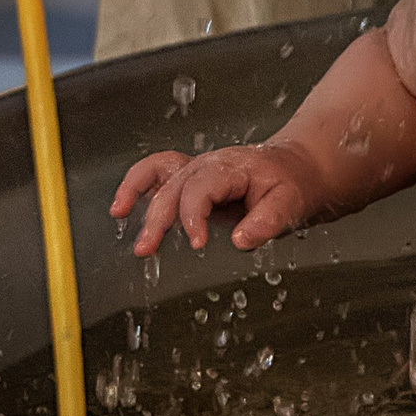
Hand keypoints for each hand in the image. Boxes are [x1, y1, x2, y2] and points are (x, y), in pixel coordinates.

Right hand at [112, 145, 323, 255]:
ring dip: (136, 193)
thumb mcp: (290, 204)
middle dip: (158, 217)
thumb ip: (267, 222)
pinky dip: (137, 186)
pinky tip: (122, 208)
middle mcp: (209, 165)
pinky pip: (157, 174)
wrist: (296, 169)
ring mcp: (197, 170)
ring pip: (159, 174)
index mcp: (232, 168)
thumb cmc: (292, 185)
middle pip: (174, 185)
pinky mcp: (191, 180)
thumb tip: (240, 240)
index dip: (193, 215)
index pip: (201, 187)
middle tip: (147, 249)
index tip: (196, 243)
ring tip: (118, 214)